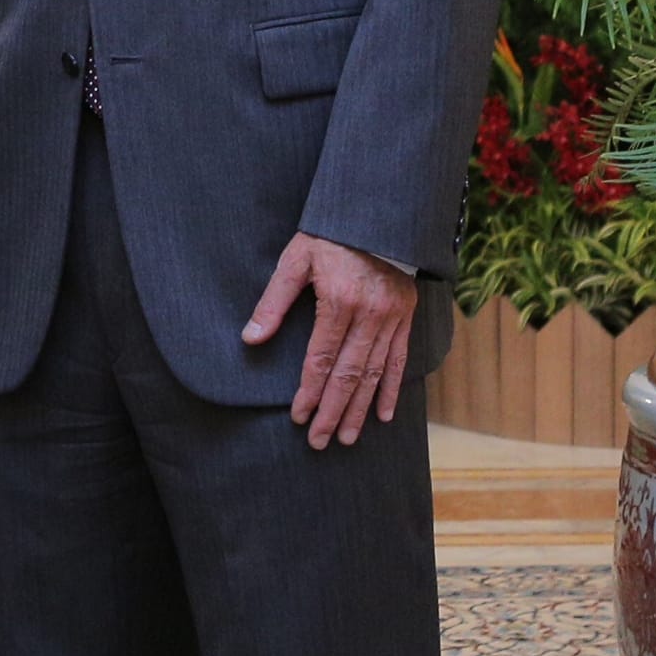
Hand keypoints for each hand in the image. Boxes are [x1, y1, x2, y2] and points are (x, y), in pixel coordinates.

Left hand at [242, 232, 418, 447]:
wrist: (378, 214)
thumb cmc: (330, 236)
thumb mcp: (296, 260)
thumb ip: (274, 301)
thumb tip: (250, 338)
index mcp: (339, 301)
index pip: (321, 358)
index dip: (309, 391)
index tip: (298, 416)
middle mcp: (368, 314)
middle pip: (348, 374)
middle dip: (333, 412)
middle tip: (320, 441)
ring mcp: (391, 317)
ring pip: (374, 373)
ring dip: (360, 409)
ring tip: (348, 437)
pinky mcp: (405, 316)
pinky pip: (399, 360)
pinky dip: (392, 389)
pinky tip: (383, 415)